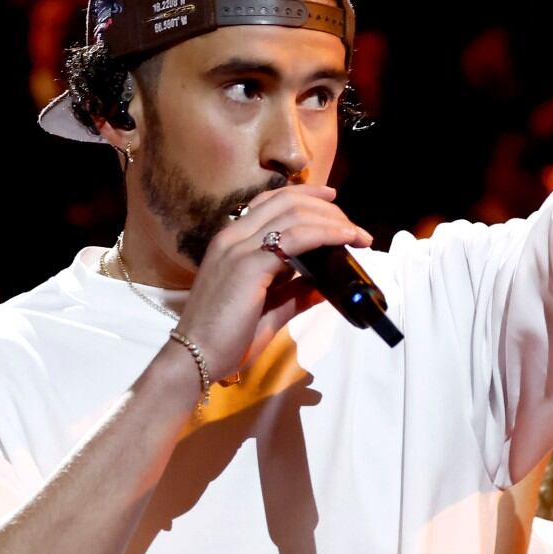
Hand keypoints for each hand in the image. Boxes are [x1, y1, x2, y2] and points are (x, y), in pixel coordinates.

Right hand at [173, 184, 372, 383]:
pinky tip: (345, 240)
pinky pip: (296, 238)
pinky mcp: (249, 265)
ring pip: (294, 215)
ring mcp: (239, 248)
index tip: (332, 200)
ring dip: (333, 221)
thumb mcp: (267, 311)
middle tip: (353, 227)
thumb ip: (293, 295)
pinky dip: (326, 234)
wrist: (195, 358)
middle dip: (326, 208)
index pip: (269, 202)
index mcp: (231, 241)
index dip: (304, 194)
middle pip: (286, 202)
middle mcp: (232, 236)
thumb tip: (323, 287)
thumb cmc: (225, 339)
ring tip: (357, 235)